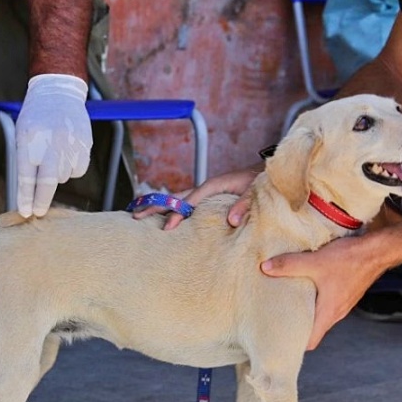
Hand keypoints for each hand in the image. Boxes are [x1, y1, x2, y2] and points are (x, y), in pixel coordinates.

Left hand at [15, 74, 92, 216]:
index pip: (27, 176)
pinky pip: (77, 170)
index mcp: (30, 140)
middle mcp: (51, 143)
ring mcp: (70, 145)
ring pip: (63, 177)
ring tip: (54, 154)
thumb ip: (25, 160)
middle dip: (42, 200)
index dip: (26, 197)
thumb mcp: (22, 134)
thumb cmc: (36, 116)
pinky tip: (67, 152)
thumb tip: (28, 192)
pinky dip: (71, 168)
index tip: (26, 211)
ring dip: (57, 175)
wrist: (59, 94)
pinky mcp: (85, 146)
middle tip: (38, 211)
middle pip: (48, 182)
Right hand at [132, 167, 260, 229]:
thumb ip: (243, 205)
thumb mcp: (254, 192)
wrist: (266, 173)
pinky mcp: (207, 199)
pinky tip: (161, 217)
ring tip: (137, 215)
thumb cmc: (260, 182)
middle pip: (174, 198)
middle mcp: (205, 189)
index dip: (178, 215)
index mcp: (213, 186)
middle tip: (135, 217)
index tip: (167, 228)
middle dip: (155, 207)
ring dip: (157, 207)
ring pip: (175, 200)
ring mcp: (204, 193)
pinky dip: (169, 209)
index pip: (190, 202)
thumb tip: (232, 221)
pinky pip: (184, 204)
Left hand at [260, 237, 383, 349]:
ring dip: (304, 312)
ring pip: (319, 316)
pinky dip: (314, 301)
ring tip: (285, 304)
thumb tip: (266, 268)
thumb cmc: (351, 260)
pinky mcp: (345, 293)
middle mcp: (336, 313)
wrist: (378, 250)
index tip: (278, 340)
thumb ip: (289, 265)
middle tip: (275, 320)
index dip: (294, 344)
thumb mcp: (315, 262)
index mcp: (328, 313)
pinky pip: (326, 304)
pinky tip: (303, 288)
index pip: (311, 342)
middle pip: (313, 330)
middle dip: (295, 327)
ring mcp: (342, 304)